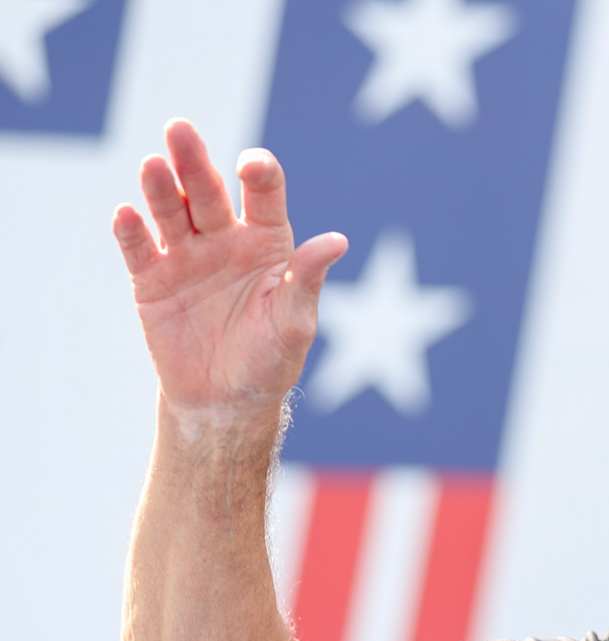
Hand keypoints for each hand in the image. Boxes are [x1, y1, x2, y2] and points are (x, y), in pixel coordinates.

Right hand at [114, 119, 347, 426]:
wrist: (226, 400)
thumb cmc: (271, 359)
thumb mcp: (295, 322)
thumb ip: (307, 279)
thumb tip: (337, 240)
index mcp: (267, 243)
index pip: (265, 198)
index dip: (259, 177)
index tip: (252, 165)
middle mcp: (225, 239)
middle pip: (209, 192)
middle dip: (194, 162)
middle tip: (179, 129)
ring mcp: (186, 255)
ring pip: (171, 211)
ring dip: (160, 188)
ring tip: (152, 164)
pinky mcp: (152, 278)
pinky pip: (139, 248)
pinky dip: (131, 230)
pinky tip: (126, 213)